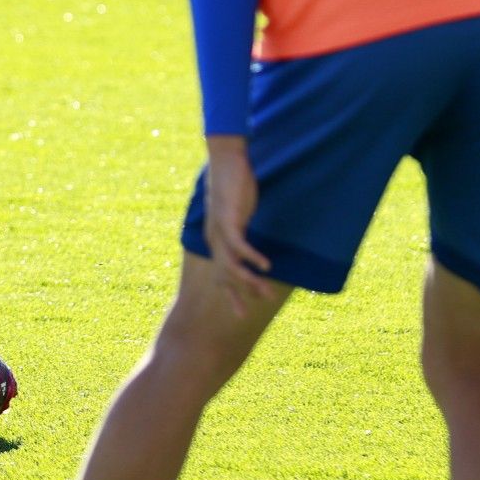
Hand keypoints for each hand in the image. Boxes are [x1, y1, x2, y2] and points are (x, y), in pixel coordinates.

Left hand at [203, 134, 274, 316]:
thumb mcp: (239, 214)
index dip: (230, 293)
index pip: (221, 273)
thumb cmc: (234, 186)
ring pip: (231, 265)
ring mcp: (219, 231)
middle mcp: (214, 240)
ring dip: (249, 281)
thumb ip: (244, 228)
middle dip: (236, 296)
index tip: (241, 310)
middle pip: (223, 276)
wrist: (225, 162)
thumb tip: (252, 240)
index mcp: (216, 240)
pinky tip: (266, 266)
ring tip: (266, 293)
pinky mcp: (227, 220)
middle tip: (246, 316)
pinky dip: (251, 257)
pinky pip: (239, 245)